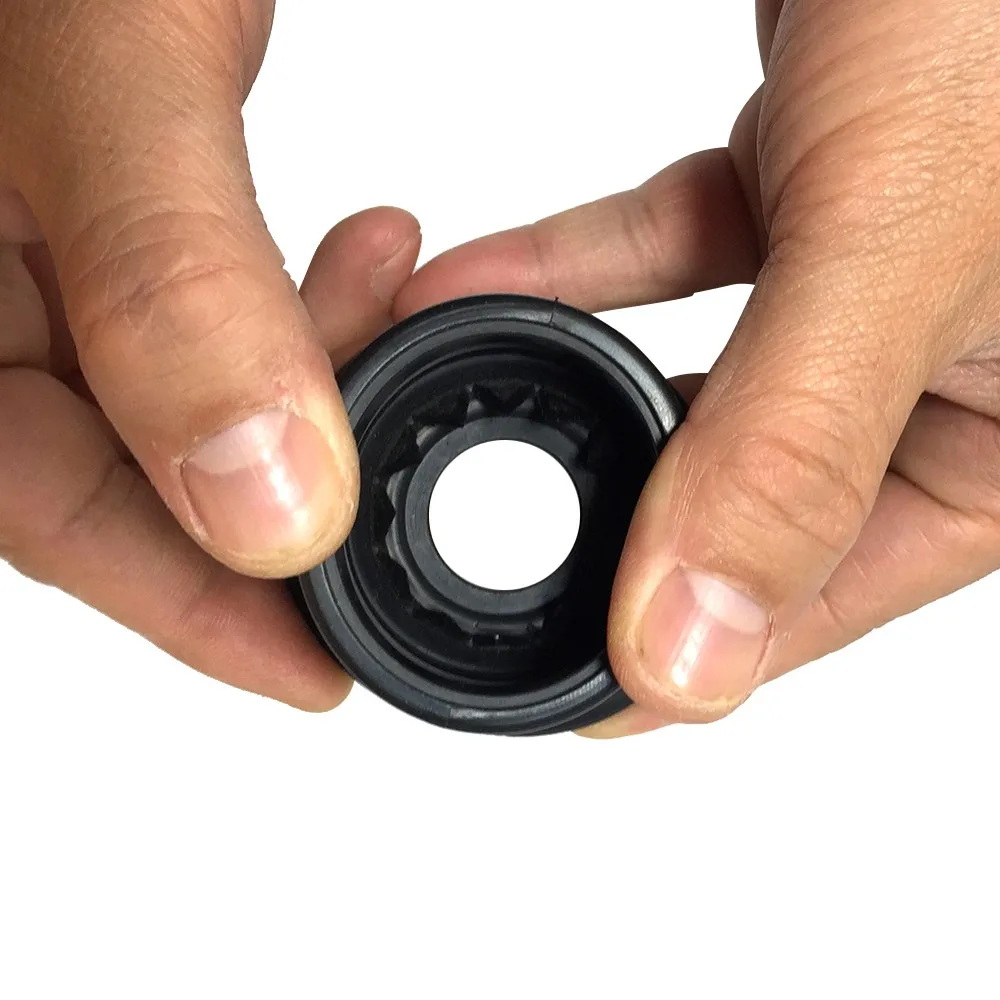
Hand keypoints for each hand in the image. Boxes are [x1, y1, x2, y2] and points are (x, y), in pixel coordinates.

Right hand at [0, 2, 420, 707]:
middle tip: (387, 499)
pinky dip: (302, 294)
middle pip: (126, 466)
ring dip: (307, 372)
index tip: (312, 672)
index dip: (187, 612)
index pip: (51, 513)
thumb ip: (171, 290)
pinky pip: (203, 298)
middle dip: (270, 490)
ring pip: (179, 387)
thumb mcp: (99, 68)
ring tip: (400, 296)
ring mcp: (37, 244)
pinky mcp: (105, 199)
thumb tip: (261, 504)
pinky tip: (381, 240)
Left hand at [396, 0, 999, 735]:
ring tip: (460, 399)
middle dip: (614, 514)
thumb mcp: (908, 239)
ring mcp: (870, 284)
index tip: (573, 688)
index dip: (693, 653)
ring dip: (569, 384)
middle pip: (743, 497)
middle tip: (492, 553)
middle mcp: (939, 374)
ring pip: (694, 384)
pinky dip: (574, 271)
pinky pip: (668, 261)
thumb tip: (693, 652)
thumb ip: (793, 450)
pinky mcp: (813, 194)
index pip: (820, 598)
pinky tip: (476, 285)